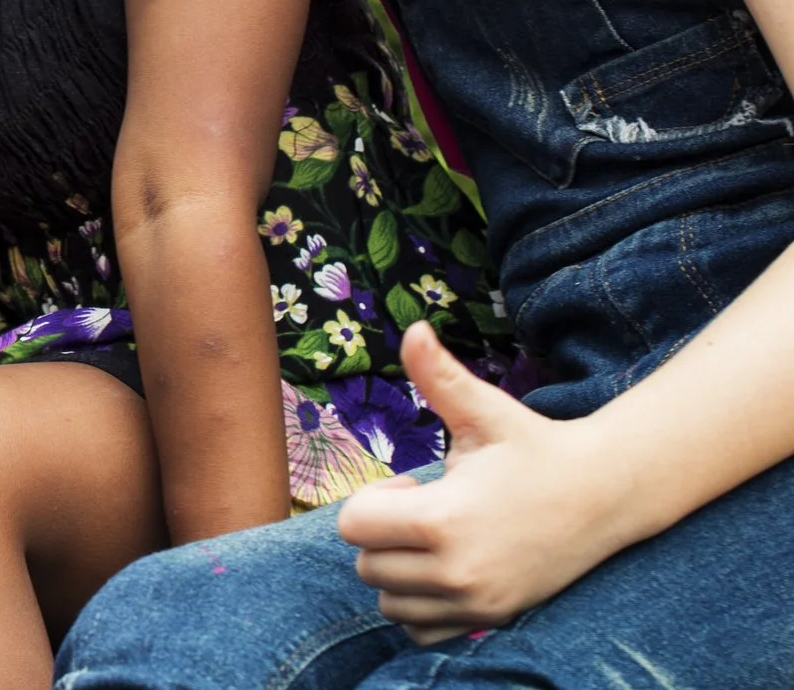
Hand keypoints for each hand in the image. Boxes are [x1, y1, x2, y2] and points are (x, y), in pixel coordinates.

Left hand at [337, 323, 626, 641]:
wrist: (605, 496)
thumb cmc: (535, 448)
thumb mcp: (486, 411)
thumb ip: (440, 376)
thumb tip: (412, 329)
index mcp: (444, 519)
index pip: (353, 525)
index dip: (372, 501)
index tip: (410, 486)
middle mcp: (457, 570)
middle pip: (366, 563)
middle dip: (382, 534)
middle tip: (426, 510)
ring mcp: (476, 602)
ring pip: (387, 600)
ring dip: (397, 570)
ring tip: (438, 540)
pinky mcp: (492, 620)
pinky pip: (419, 629)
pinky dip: (418, 606)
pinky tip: (445, 570)